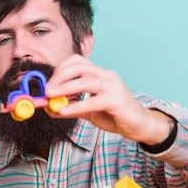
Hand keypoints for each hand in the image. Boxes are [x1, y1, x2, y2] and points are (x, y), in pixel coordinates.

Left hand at [44, 54, 170, 144]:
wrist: (139, 125)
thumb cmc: (114, 114)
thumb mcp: (88, 110)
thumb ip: (70, 106)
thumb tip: (49, 108)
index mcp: (100, 73)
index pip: (77, 61)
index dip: (60, 69)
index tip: (48, 83)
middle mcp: (107, 75)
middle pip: (79, 67)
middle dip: (59, 76)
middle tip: (47, 90)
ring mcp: (113, 86)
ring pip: (85, 81)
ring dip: (64, 88)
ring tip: (51, 96)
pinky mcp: (116, 100)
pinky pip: (92, 101)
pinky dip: (75, 106)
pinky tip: (64, 112)